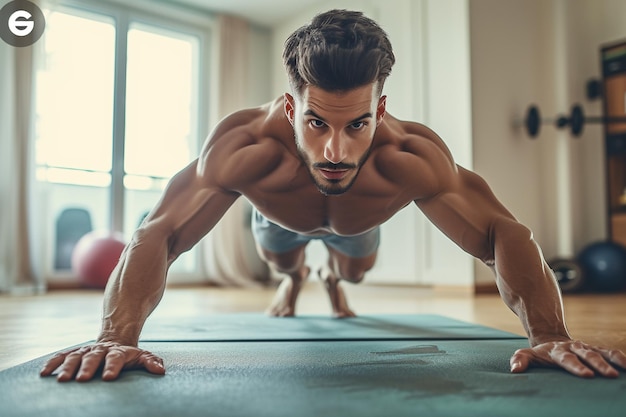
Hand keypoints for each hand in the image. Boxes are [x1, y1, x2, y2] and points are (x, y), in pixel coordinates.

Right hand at [40, 342, 164, 381]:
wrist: (115, 338)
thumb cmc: (129, 355)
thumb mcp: (142, 356)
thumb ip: (151, 362)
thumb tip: (160, 370)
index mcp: (118, 352)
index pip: (116, 358)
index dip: (113, 366)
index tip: (109, 377)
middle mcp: (100, 350)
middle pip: (93, 357)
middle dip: (88, 368)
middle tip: (83, 380)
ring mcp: (86, 350)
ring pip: (75, 357)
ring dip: (68, 367)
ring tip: (62, 380)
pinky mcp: (75, 353)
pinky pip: (61, 356)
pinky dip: (52, 363)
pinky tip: (44, 373)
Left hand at [510, 340, 625, 377]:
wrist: (552, 340)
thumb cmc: (541, 353)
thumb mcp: (529, 354)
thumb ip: (521, 360)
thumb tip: (514, 370)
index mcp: (557, 351)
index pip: (566, 359)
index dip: (576, 366)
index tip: (586, 375)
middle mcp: (573, 348)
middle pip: (586, 355)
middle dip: (598, 365)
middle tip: (608, 375)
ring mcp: (586, 348)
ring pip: (601, 352)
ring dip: (612, 361)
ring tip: (623, 371)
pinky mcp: (596, 349)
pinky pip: (610, 352)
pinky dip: (620, 357)